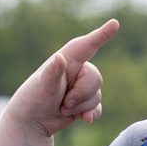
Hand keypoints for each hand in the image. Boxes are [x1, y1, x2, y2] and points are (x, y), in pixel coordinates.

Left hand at [6, 19, 118, 136]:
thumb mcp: (42, 85)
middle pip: (96, 79)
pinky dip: (91, 114)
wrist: (31, 121)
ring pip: (97, 96)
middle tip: (63, 103)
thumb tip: (60, 58)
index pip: (87, 45)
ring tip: (62, 109)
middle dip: (81, 94)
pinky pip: (98, 108)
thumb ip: (52, 72)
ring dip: (81, 107)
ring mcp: (81, 88)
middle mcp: (77, 71)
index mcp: (68, 60)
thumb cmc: (34, 98)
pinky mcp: (83, 105)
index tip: (114, 24)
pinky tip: (85, 120)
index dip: (102, 35)